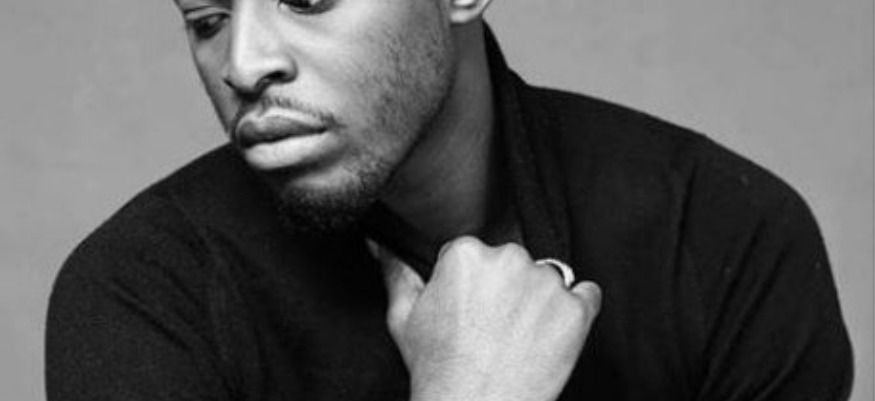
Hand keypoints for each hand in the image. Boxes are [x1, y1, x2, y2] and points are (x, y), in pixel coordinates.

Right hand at [371, 236, 601, 400]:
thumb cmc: (438, 369)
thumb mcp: (403, 319)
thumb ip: (395, 273)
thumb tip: (380, 246)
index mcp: (465, 254)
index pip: (474, 255)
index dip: (471, 286)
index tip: (469, 311)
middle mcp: (509, 258)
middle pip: (512, 262)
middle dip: (505, 288)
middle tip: (492, 328)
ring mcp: (547, 283)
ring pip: (547, 277)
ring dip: (538, 300)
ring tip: (519, 338)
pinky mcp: (576, 309)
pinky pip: (587, 294)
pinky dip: (577, 310)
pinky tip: (553, 334)